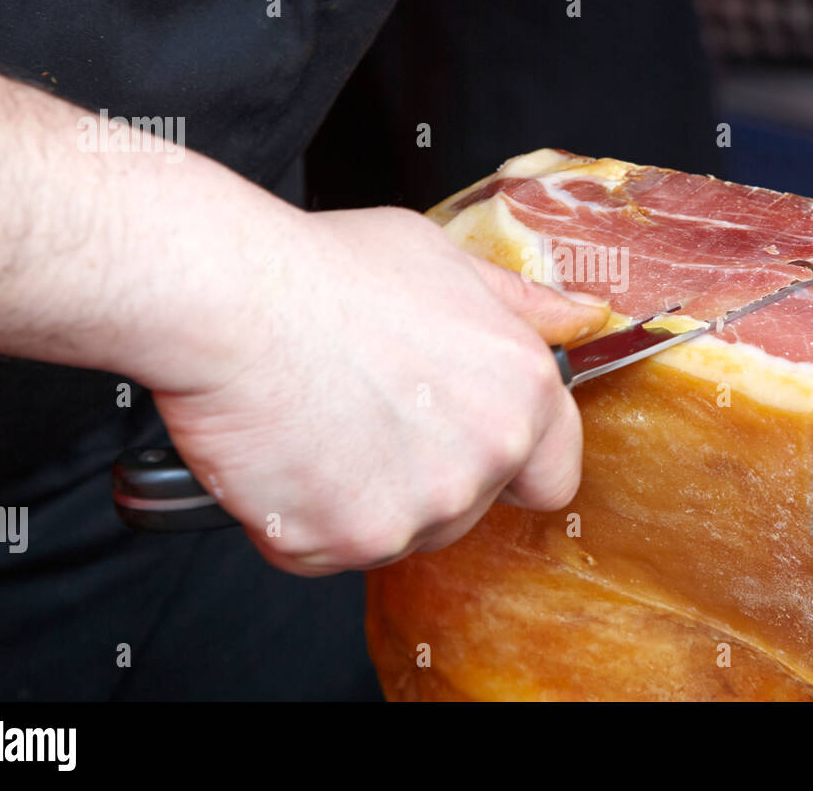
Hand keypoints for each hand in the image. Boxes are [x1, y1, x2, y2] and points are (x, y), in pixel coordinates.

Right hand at [150, 207, 608, 574]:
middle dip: (424, 473)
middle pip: (467, 507)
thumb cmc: (328, 273)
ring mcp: (414, 510)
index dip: (514, 464)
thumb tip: (580, 316)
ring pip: (397, 531)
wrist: (232, 300)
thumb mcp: (447, 263)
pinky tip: (286, 452)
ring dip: (362, 496)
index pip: (553, 475)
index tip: (473, 445)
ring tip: (322, 420)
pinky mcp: (341, 542)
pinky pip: (325, 549)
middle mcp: (482, 459)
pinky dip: (301, 516)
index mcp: (522, 393)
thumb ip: (521, 304)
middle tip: (368, 409)